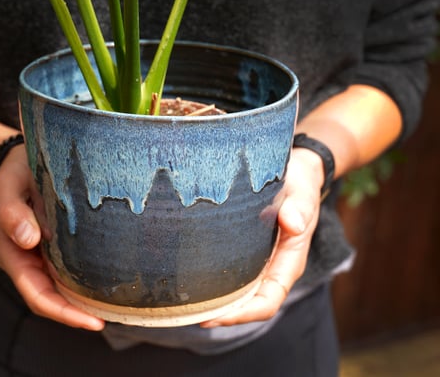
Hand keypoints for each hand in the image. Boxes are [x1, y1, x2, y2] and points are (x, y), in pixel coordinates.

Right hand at [0, 144, 104, 330]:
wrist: (18, 161)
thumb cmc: (13, 174)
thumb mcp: (7, 186)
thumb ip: (11, 211)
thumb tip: (29, 241)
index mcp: (13, 253)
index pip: (37, 294)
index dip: (63, 312)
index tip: (92, 321)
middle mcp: (28, 259)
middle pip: (52, 297)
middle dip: (79, 313)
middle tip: (115, 317)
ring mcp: (43, 253)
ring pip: (63, 286)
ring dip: (84, 299)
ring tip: (118, 305)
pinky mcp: (56, 242)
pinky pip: (71, 266)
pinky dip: (86, 277)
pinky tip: (109, 279)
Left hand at [201, 147, 323, 326]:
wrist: (296, 171)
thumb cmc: (299, 182)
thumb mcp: (302, 191)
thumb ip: (299, 206)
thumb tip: (293, 223)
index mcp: (290, 260)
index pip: (269, 299)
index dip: (243, 314)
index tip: (215, 317)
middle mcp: (275, 266)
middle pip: (251, 303)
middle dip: (224, 314)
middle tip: (189, 316)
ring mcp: (261, 259)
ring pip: (240, 292)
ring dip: (217, 303)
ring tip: (185, 305)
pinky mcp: (248, 248)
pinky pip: (233, 273)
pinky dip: (215, 282)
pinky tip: (193, 279)